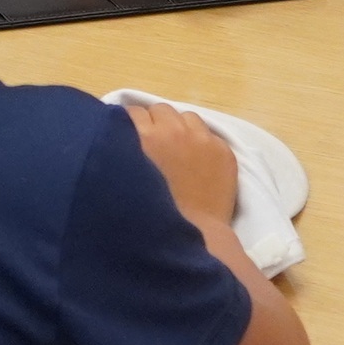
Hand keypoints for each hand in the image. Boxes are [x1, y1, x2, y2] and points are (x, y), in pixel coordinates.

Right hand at [122, 97, 243, 237]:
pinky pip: (208, 133)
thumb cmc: (150, 213)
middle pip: (160, 109)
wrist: (192, 235)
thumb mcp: (126, 178)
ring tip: (179, 150)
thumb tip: (120, 139)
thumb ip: (123, 152)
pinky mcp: (223, 149)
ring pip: (186, 117)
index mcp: (143, 136)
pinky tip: (198, 163)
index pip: (132, 112)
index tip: (132, 139)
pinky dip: (201, 143)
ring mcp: (201, 137)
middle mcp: (172, 129)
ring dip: (180, 127)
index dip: (131, 126)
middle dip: (155, 123)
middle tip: (155, 145)